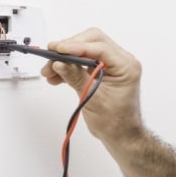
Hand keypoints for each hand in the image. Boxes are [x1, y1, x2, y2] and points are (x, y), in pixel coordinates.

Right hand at [41, 27, 143, 142]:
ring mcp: (112, 64)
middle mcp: (121, 61)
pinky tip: (56, 76)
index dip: (76, 47)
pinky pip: (84, 60)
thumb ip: (75, 78)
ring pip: (86, 49)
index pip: (99, 47)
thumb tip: (59, 63)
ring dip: (66, 58)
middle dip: (69, 48)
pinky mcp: (102, 69)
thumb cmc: (115, 122)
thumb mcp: (92, 99)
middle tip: (51, 57)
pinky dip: (69, 66)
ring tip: (49, 71)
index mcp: (126, 66)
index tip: (57, 50)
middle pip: (92, 41)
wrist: (121, 135)